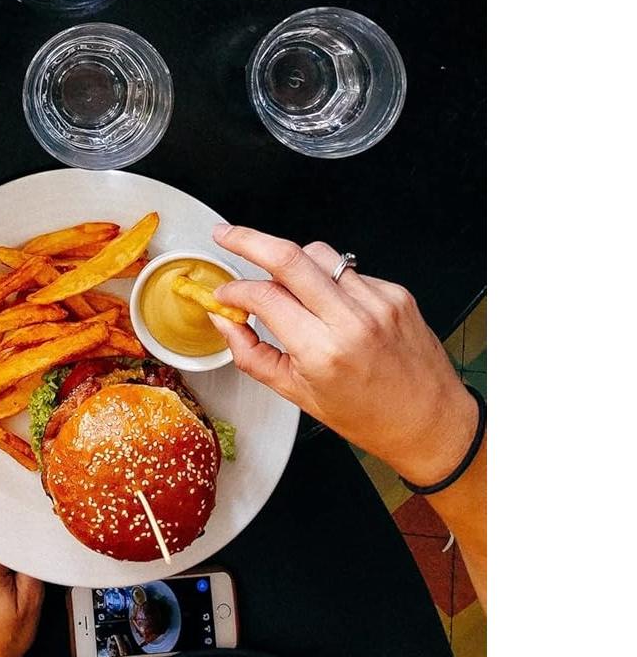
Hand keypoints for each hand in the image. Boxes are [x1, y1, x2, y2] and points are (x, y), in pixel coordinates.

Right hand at [210, 224, 477, 486]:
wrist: (432, 423)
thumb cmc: (369, 416)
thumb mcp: (299, 395)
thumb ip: (252, 355)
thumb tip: (225, 322)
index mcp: (323, 351)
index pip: (264, 298)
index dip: (235, 291)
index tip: (225, 295)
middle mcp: (352, 321)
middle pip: (289, 256)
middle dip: (248, 239)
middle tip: (226, 234)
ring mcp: (377, 302)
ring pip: (318, 254)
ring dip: (292, 260)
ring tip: (287, 283)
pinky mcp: (395, 293)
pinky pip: (347, 270)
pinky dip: (329, 280)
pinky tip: (333, 305)